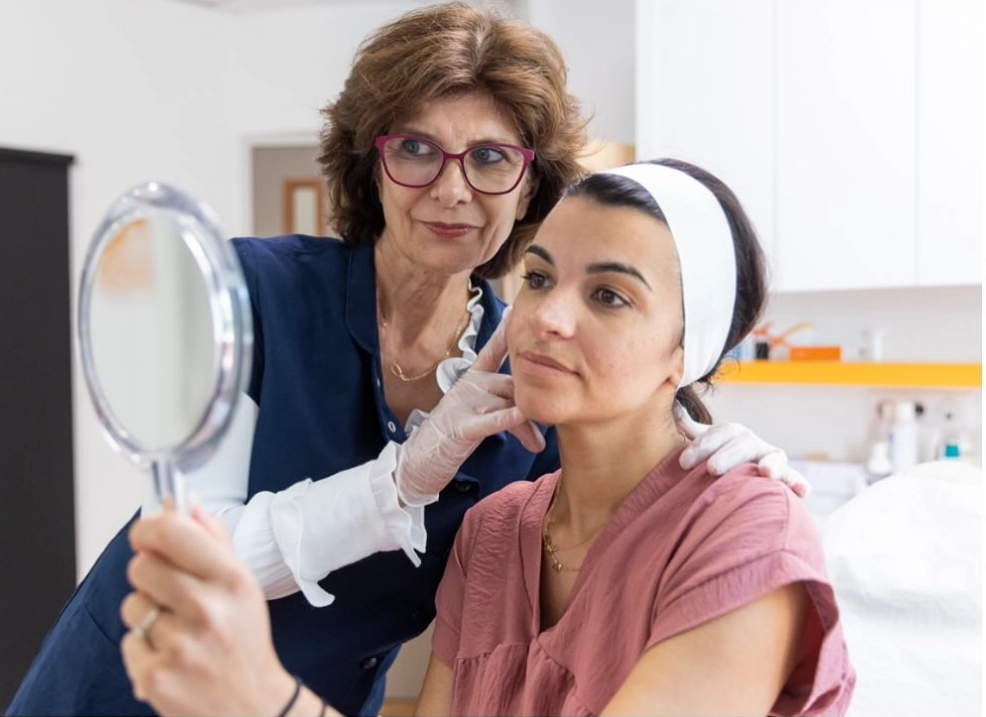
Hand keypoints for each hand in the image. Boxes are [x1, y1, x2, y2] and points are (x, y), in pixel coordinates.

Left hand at [120, 501, 297, 715]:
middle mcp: (207, 609)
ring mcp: (180, 645)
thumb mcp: (242, 585)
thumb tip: (183, 502)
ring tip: (177, 630)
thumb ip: (212, 540)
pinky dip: (144, 648)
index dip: (148, 529)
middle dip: (149, 575)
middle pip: (141, 567)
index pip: (171, 533)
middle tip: (171, 592)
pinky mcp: (155, 677)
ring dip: (148, 615)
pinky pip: (128, 642)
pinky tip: (172, 656)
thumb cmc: (244, 640)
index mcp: (232, 580)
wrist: (253, 706)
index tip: (147, 535)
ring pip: (132, 606)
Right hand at [395, 318, 544, 504]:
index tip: (516, 310)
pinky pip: (491, 421)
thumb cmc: (453, 437)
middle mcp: (468, 387)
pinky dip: (508, 419)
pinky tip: (522, 416)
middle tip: (549, 425)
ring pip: (506, 406)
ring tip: (538, 446)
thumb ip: (502, 405)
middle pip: (511, 386)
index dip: (504, 332)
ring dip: (526, 427)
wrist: (419, 463)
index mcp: (472, 380)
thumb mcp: (480, 415)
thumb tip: (529, 406)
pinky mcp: (462, 427)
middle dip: (532, 406)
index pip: (492, 351)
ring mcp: (464, 405)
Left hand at [675, 405, 809, 497]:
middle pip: (744, 444)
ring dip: (771, 464)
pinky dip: (800, 483)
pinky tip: (803, 491)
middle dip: (728, 455)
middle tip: (712, 469)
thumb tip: (675, 409)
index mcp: (733, 434)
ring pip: (773, 458)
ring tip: (764, 472)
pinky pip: (795, 480)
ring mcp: (771, 460)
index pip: (720, 433)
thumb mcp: (705, 445)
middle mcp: (754, 444)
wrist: (737, 480)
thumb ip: (694, 431)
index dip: (703, 445)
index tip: (684, 462)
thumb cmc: (716, 460)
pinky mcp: (786, 479)